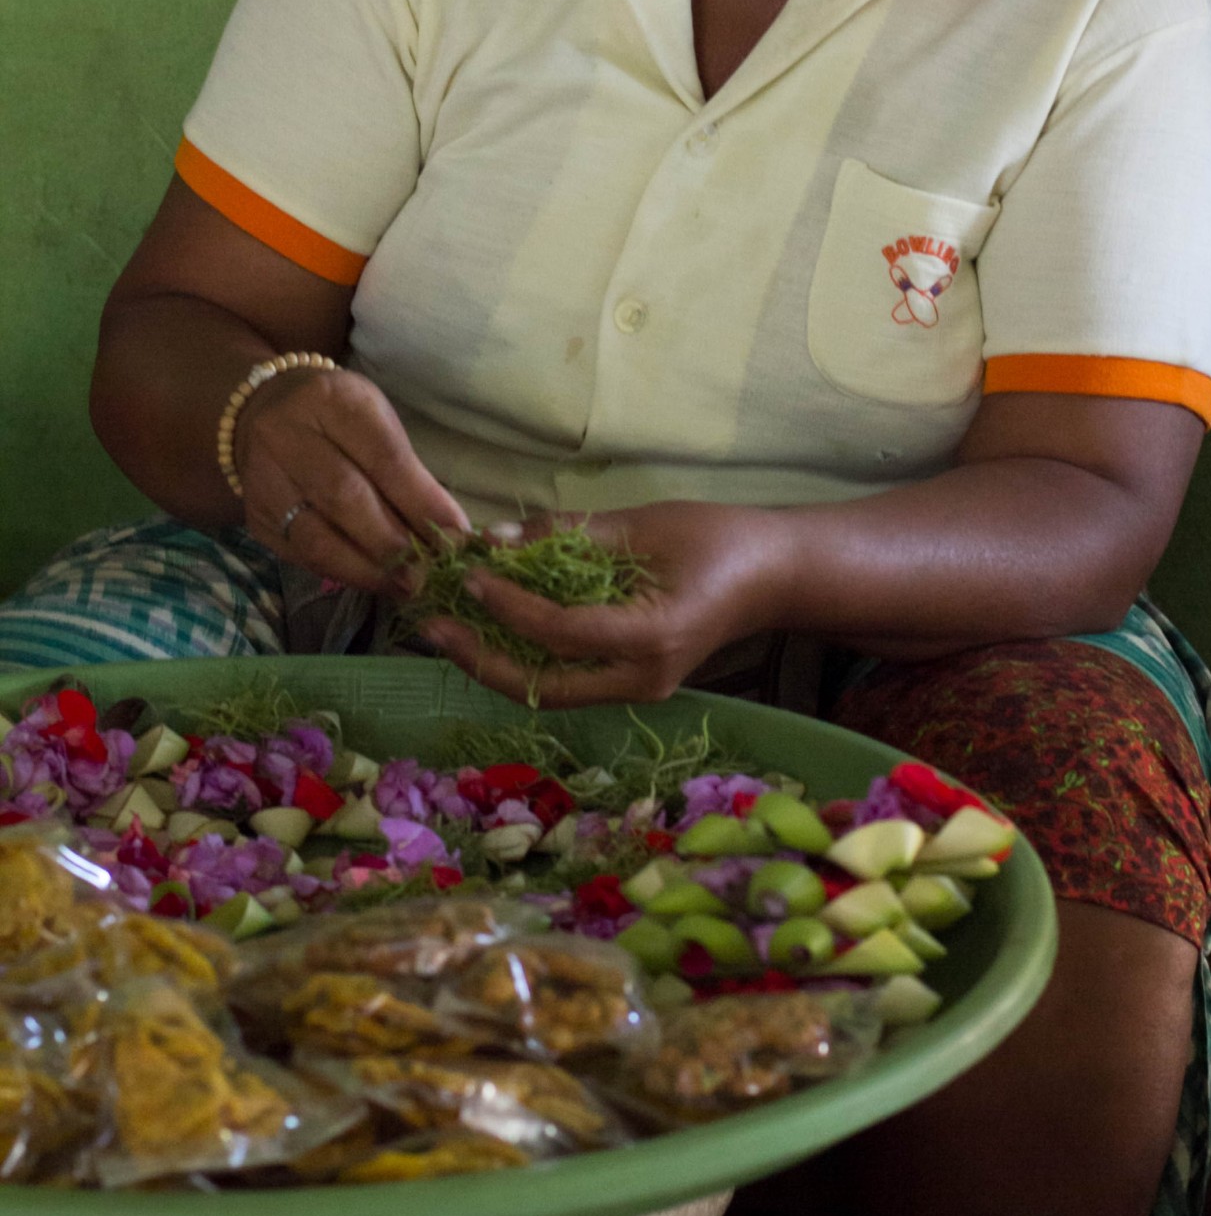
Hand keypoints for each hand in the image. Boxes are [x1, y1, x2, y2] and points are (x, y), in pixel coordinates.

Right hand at [237, 368, 469, 595]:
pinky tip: (369, 580)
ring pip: (316, 535)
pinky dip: (340, 571)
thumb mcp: (376, 423)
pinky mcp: (255, 516)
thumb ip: (408, 473)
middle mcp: (288, 436)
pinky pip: (299, 554)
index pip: (383, 457)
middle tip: (430, 572)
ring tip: (403, 585)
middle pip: (345, 498)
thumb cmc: (338, 419)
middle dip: (393, 542)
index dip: (421, 502)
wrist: (262, 413)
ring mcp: (264, 479)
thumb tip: (448, 532)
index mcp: (333, 401)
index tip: (455, 537)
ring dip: (366, 568)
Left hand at [419, 501, 790, 706]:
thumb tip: (494, 539)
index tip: (470, 573)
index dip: (509, 604)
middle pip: (542, 685)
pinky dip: (522, 657)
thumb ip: (570, 535)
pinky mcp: (631, 682)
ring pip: (548, 690)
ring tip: (444, 629)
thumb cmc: (718, 537)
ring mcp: (638, 688)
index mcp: (654, 637)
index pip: (562, 632)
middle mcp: (643, 678)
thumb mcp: (644, 524)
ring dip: (492, 662)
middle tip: (430, 624)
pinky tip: (487, 628)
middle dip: (479, 657)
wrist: (774, 573)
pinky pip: (566, 678)